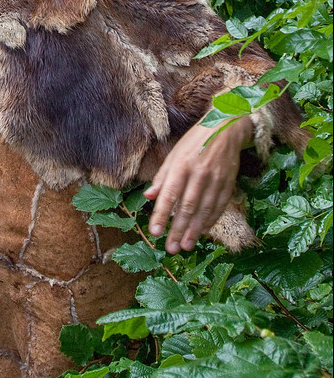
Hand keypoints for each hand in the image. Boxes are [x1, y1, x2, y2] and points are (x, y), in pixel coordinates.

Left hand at [145, 115, 251, 253]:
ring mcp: (216, 179)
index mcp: (181, 166)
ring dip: (194, 230)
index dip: (161, 214)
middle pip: (187, 207)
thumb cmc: (193, 143)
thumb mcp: (173, 155)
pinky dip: (210, 220)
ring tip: (186, 246)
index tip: (154, 232)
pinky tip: (202, 232)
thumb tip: (149, 196)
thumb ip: (162, 178)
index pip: (168, 195)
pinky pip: (219, 206)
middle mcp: (199, 174)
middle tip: (171, 248)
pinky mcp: (229, 183)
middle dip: (178, 229)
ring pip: (204, 210)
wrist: (225, 128)